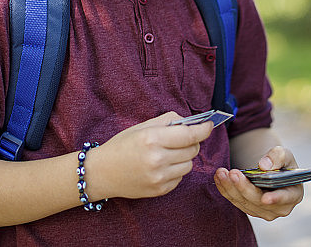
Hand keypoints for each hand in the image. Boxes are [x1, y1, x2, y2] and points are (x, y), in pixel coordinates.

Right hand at [86, 112, 213, 200]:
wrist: (101, 173)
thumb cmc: (121, 146)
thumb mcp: (142, 127)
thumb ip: (167, 121)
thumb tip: (189, 121)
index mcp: (152, 139)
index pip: (189, 135)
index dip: (203, 129)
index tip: (209, 125)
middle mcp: (157, 159)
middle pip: (192, 149)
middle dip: (192, 142)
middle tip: (181, 139)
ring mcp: (159, 177)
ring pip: (189, 165)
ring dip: (184, 157)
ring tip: (168, 153)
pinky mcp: (159, 190)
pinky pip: (180, 177)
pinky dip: (176, 170)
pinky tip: (161, 166)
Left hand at [213, 146, 303, 220]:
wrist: (270, 169)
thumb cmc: (280, 162)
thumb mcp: (283, 154)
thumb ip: (277, 157)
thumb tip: (264, 165)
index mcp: (293, 194)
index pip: (285, 198)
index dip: (275, 199)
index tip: (264, 198)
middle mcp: (279, 208)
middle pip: (259, 201)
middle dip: (244, 188)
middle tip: (233, 173)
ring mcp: (263, 211)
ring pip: (244, 203)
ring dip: (231, 188)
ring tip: (221, 172)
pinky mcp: (249, 209)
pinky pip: (235, 201)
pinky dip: (225, 190)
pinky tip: (218, 178)